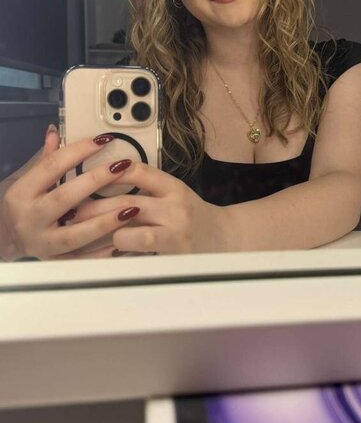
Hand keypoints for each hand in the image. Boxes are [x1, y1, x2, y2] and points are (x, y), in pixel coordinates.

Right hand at [1, 125, 140, 259]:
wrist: (3, 238)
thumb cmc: (19, 204)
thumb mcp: (24, 179)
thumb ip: (43, 159)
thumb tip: (55, 132)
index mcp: (23, 193)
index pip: (52, 167)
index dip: (79, 151)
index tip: (104, 140)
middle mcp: (31, 218)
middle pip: (65, 198)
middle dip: (96, 181)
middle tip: (122, 167)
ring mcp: (43, 242)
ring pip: (76, 234)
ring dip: (105, 221)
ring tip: (131, 208)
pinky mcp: (54, 261)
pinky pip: (82, 259)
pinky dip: (102, 252)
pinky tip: (122, 242)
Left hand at [86, 162, 230, 255]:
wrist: (226, 239)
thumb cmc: (193, 218)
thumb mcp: (174, 196)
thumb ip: (146, 191)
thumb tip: (103, 185)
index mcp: (173, 187)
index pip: (138, 171)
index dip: (110, 173)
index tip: (87, 178)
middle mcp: (175, 205)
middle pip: (126, 201)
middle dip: (93, 207)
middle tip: (71, 211)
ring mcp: (174, 229)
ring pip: (129, 225)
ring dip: (103, 229)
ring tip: (84, 232)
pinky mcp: (173, 251)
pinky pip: (138, 247)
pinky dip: (120, 247)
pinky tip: (110, 250)